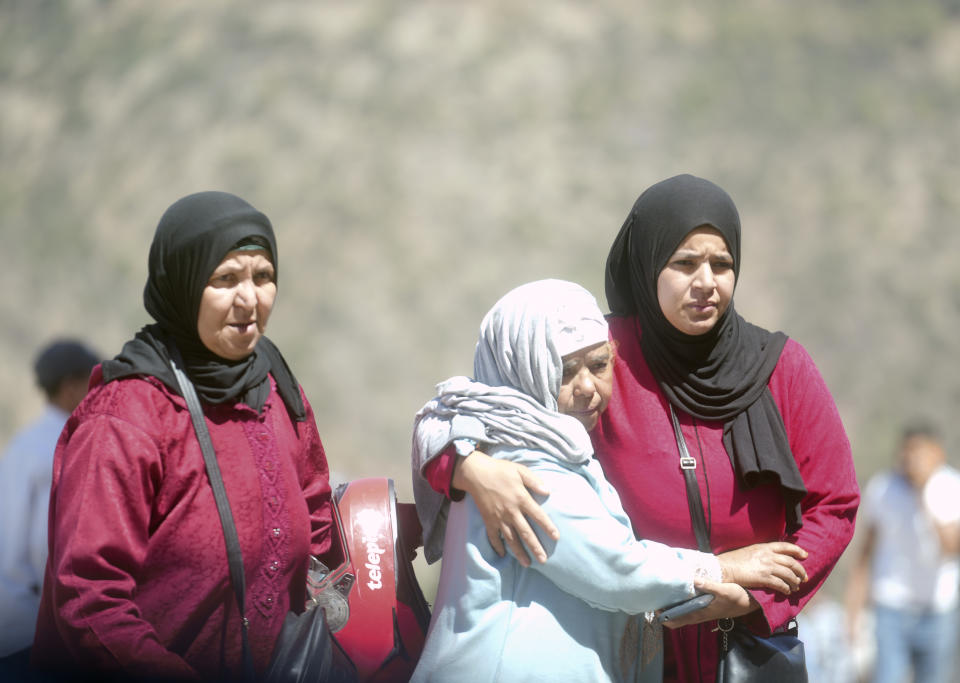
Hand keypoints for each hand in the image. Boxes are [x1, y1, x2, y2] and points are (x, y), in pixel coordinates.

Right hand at [453, 451, 558, 565]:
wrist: (476, 473)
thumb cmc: (500, 470)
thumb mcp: (519, 470)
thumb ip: (534, 481)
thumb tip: (547, 491)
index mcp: (521, 499)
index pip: (538, 516)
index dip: (548, 527)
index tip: (556, 537)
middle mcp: (511, 511)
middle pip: (526, 533)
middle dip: (535, 547)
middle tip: (543, 560)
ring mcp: (499, 518)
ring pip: (511, 539)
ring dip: (519, 552)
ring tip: (527, 563)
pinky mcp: (488, 520)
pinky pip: (493, 536)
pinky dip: (498, 546)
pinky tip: (503, 555)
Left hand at [661, 579, 758, 628]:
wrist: (749, 603)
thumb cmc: (736, 597)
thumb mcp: (724, 590)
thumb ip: (709, 585)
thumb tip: (693, 579)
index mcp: (700, 613)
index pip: (676, 621)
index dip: (663, 617)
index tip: (654, 606)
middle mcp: (698, 615)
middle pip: (675, 618)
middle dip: (664, 610)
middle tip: (655, 597)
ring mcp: (701, 612)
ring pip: (681, 613)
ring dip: (671, 606)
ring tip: (663, 592)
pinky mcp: (704, 607)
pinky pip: (688, 608)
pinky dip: (680, 603)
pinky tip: (678, 591)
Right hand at [716, 542, 807, 594]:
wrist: (724, 568)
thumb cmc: (733, 560)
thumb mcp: (750, 550)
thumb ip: (763, 552)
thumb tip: (772, 557)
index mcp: (764, 547)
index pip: (786, 546)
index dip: (798, 551)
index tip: (805, 555)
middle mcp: (768, 556)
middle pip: (791, 562)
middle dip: (801, 571)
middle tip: (804, 577)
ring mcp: (767, 567)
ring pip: (789, 575)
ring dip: (795, 582)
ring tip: (796, 587)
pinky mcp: (764, 578)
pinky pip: (781, 584)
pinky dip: (786, 589)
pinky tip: (787, 591)